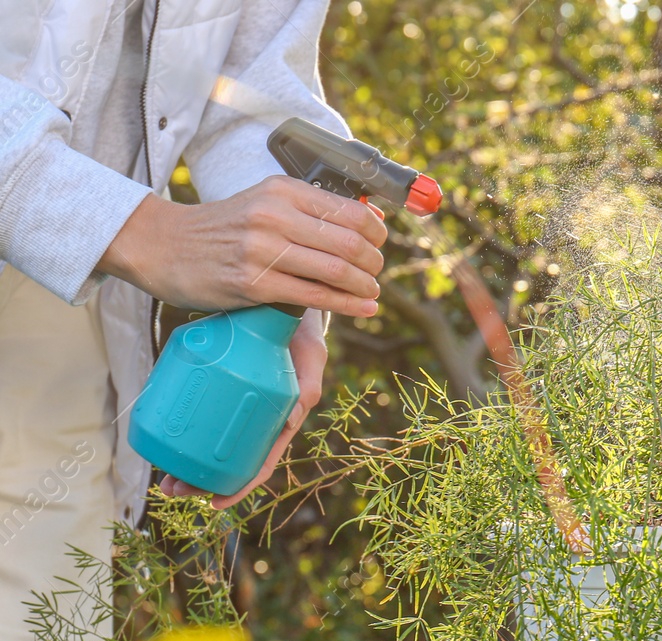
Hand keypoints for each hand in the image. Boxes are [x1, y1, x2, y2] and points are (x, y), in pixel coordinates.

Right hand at [99, 178, 387, 317]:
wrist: (161, 244)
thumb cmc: (221, 227)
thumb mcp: (263, 202)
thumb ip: (309, 209)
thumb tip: (369, 221)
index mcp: (281, 191)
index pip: (350, 211)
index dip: (377, 233)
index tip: (379, 245)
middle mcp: (273, 216)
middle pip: (350, 242)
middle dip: (374, 262)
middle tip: (376, 273)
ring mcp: (263, 251)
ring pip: (337, 270)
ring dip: (364, 286)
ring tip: (371, 292)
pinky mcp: (254, 284)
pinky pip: (315, 296)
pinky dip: (347, 304)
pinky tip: (363, 308)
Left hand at [159, 312, 327, 508]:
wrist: (277, 304)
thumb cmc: (299, 334)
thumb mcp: (310, 358)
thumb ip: (307, 384)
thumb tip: (294, 416)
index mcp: (279, 422)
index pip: (259, 465)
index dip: (238, 488)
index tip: (214, 503)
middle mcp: (255, 420)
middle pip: (228, 462)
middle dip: (200, 483)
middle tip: (172, 489)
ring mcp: (232, 405)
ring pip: (208, 445)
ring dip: (186, 466)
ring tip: (162, 477)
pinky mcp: (213, 387)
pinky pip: (196, 416)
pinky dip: (180, 433)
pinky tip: (162, 440)